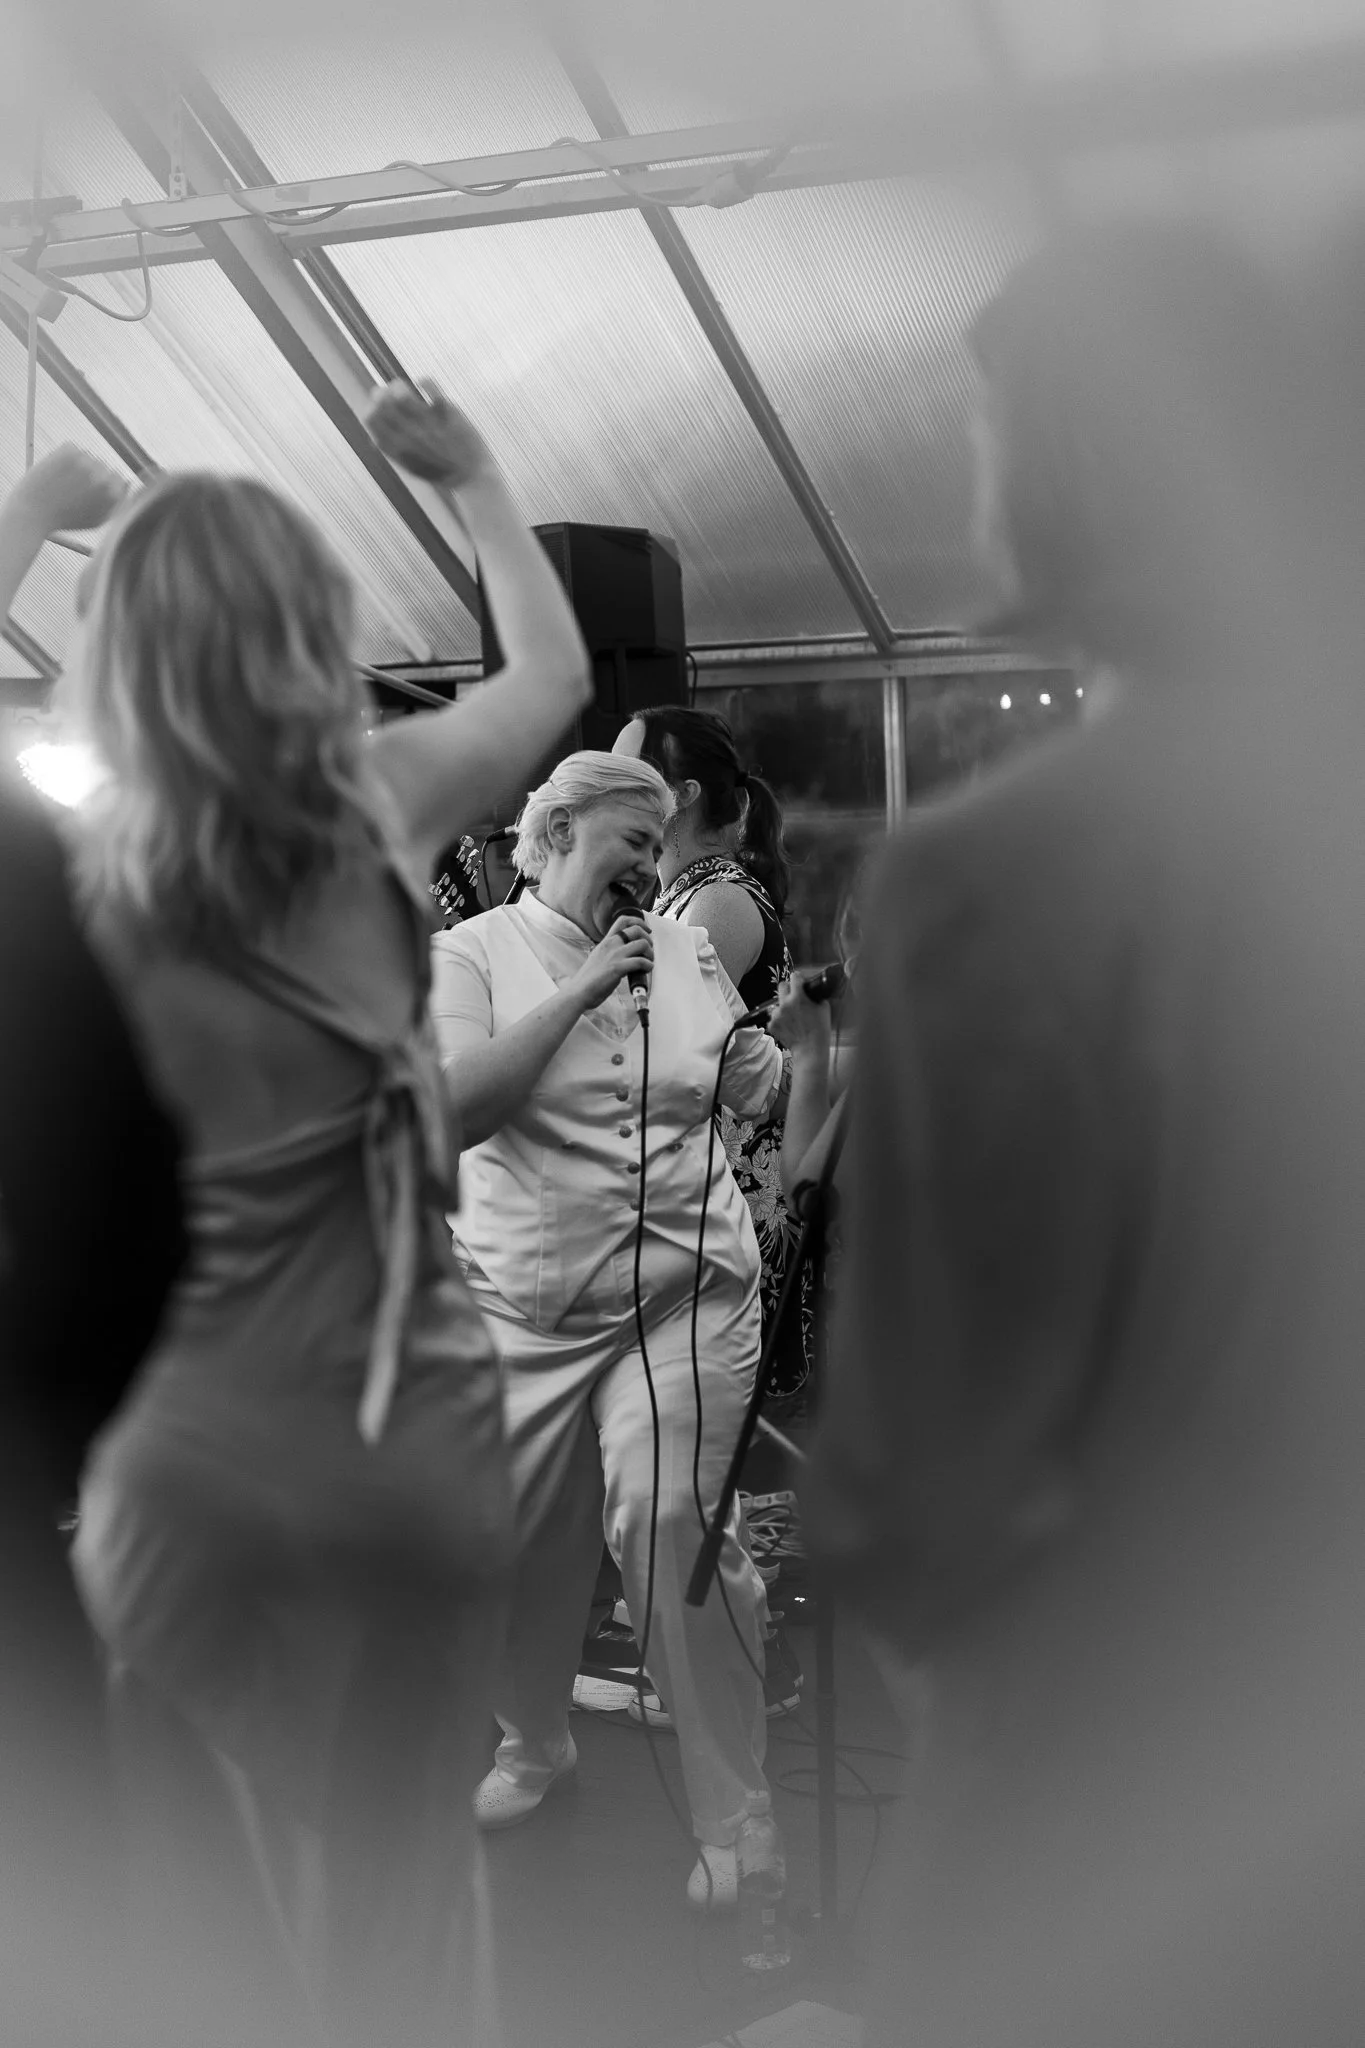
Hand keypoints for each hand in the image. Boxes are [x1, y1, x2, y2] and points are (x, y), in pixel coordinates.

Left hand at [8, 445, 127, 534]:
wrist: (32, 513)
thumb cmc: (64, 520)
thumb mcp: (97, 520)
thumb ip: (117, 503)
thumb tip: (128, 482)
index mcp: (114, 495)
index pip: (118, 478)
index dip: (102, 485)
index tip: (86, 493)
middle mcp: (104, 477)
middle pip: (103, 465)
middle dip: (90, 474)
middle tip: (71, 490)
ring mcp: (87, 462)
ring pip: (86, 456)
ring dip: (76, 465)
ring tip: (60, 483)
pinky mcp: (69, 450)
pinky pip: (71, 448)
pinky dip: (62, 457)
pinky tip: (53, 473)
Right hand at [365, 379, 496, 489]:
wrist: (472, 477)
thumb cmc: (440, 472)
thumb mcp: (411, 467)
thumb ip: (393, 453)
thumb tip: (373, 441)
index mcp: (397, 447)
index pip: (370, 417)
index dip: (372, 406)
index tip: (381, 407)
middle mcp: (409, 433)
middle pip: (382, 399)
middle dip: (384, 392)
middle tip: (394, 395)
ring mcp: (427, 421)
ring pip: (400, 389)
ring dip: (399, 385)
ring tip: (406, 390)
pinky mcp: (447, 411)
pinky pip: (429, 385)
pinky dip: (424, 381)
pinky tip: (425, 387)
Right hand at [567, 917, 653, 1011]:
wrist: (579, 991)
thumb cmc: (589, 980)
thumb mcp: (599, 957)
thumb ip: (611, 952)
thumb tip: (627, 954)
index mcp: (606, 941)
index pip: (623, 920)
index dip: (639, 922)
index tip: (646, 930)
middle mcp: (610, 945)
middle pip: (636, 929)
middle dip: (648, 939)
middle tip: (649, 949)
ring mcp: (614, 955)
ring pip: (642, 943)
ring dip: (650, 953)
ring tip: (648, 962)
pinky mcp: (618, 968)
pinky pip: (641, 962)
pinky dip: (648, 966)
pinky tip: (645, 970)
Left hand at [768, 977, 832, 1054]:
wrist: (810, 1050)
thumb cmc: (820, 1030)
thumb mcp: (824, 1009)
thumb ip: (816, 997)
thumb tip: (812, 992)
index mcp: (798, 997)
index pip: (794, 977)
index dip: (798, 978)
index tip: (799, 981)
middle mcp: (784, 1003)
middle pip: (782, 986)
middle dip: (788, 989)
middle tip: (794, 997)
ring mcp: (776, 1015)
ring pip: (777, 1004)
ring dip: (783, 1008)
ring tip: (792, 1018)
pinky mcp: (771, 1024)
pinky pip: (774, 1018)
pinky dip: (780, 1021)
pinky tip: (788, 1027)